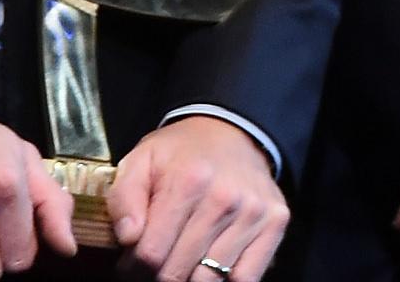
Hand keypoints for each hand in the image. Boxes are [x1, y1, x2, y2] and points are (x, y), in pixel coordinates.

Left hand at [109, 114, 288, 281]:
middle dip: (157, 276)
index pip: (150, 254)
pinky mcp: (275, 222)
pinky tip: (210, 266)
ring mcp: (253, 213)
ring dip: (188, 279)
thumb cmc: (181, 154)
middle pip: (177, 272)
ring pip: (208, 280)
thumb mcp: (141, 160)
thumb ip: (124, 198)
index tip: (130, 264)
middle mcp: (225, 199)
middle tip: (153, 265)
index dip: (132, 268)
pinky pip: (246, 278)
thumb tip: (128, 237)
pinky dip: (225, 281)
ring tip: (180, 263)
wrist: (232, 132)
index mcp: (188, 181)